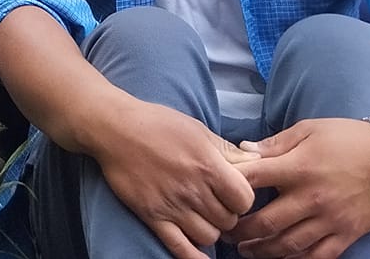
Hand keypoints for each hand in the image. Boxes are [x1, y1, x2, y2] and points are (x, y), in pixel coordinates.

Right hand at [89, 98, 255, 258]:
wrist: (114, 128)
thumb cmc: (157, 123)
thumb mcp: (197, 129)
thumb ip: (227, 150)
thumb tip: (254, 164)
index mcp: (208, 165)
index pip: (245, 200)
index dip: (243, 199)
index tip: (233, 192)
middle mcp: (193, 189)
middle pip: (228, 221)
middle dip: (226, 215)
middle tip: (216, 204)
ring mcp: (172, 205)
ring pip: (209, 237)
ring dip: (210, 230)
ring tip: (201, 217)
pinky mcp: (153, 216)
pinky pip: (180, 248)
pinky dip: (194, 257)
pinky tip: (200, 255)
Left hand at [229, 117, 369, 258]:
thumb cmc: (349, 138)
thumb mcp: (309, 129)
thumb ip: (275, 143)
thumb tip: (244, 151)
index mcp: (298, 168)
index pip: (254, 181)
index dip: (231, 189)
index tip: (217, 195)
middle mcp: (311, 198)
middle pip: (266, 222)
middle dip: (242, 231)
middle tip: (226, 233)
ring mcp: (330, 220)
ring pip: (289, 244)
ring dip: (263, 250)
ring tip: (247, 251)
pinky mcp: (347, 234)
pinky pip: (318, 255)